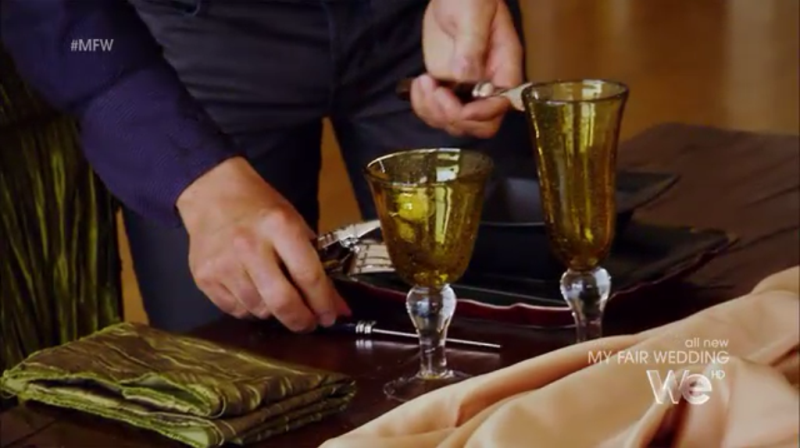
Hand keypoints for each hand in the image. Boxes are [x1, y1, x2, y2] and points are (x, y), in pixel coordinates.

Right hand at [176, 157, 350, 331]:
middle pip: (282, 301)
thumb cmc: (260, 208)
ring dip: (275, 313)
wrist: (212, 193)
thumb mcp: (294, 223)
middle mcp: (249, 246)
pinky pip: (236, 311)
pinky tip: (255, 295)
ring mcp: (223, 264)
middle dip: (301, 320)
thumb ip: (315, 263)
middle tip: (309, 323)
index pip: (308, 275)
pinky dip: (251, 310)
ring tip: (278, 300)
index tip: (330, 316)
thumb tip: (336, 305)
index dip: (323, 302)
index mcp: (280, 226)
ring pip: (259, 310)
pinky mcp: (204, 278)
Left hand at [412, 0, 522, 137]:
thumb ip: (471, 45)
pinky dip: (422, 106)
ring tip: (423, 83)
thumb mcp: (473, 14)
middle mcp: (488, 85)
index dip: (481, 114)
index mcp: (504, 67)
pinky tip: (417, 84)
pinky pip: (435, 111)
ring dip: (433, 112)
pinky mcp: (445, 87)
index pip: (501, 105)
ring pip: (454, 123)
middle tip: (437, 93)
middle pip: (479, 125)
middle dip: (454, 118)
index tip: (459, 107)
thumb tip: (466, 76)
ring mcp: (465, 89)